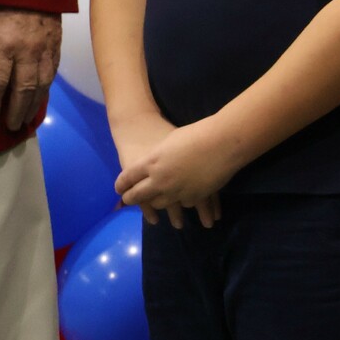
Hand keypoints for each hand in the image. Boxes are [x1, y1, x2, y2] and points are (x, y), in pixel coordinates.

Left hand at [0, 4, 60, 130]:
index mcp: (3, 46)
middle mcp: (26, 52)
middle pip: (23, 90)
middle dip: (16, 111)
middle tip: (11, 127)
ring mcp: (44, 48)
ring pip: (41, 84)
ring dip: (34, 104)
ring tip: (26, 118)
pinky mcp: (56, 43)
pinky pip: (53, 71)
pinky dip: (47, 87)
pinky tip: (41, 96)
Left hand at [115, 117, 238, 226]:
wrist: (220, 144)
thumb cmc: (194, 135)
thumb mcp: (168, 143)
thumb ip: (157, 157)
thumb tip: (153, 166)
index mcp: (151, 163)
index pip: (128, 178)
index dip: (121, 184)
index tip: (118, 188)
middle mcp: (159, 180)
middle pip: (139, 195)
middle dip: (131, 199)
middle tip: (128, 200)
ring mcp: (175, 192)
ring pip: (158, 204)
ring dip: (154, 203)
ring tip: (153, 203)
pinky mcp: (192, 198)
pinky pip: (181, 203)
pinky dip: (180, 201)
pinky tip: (182, 199)